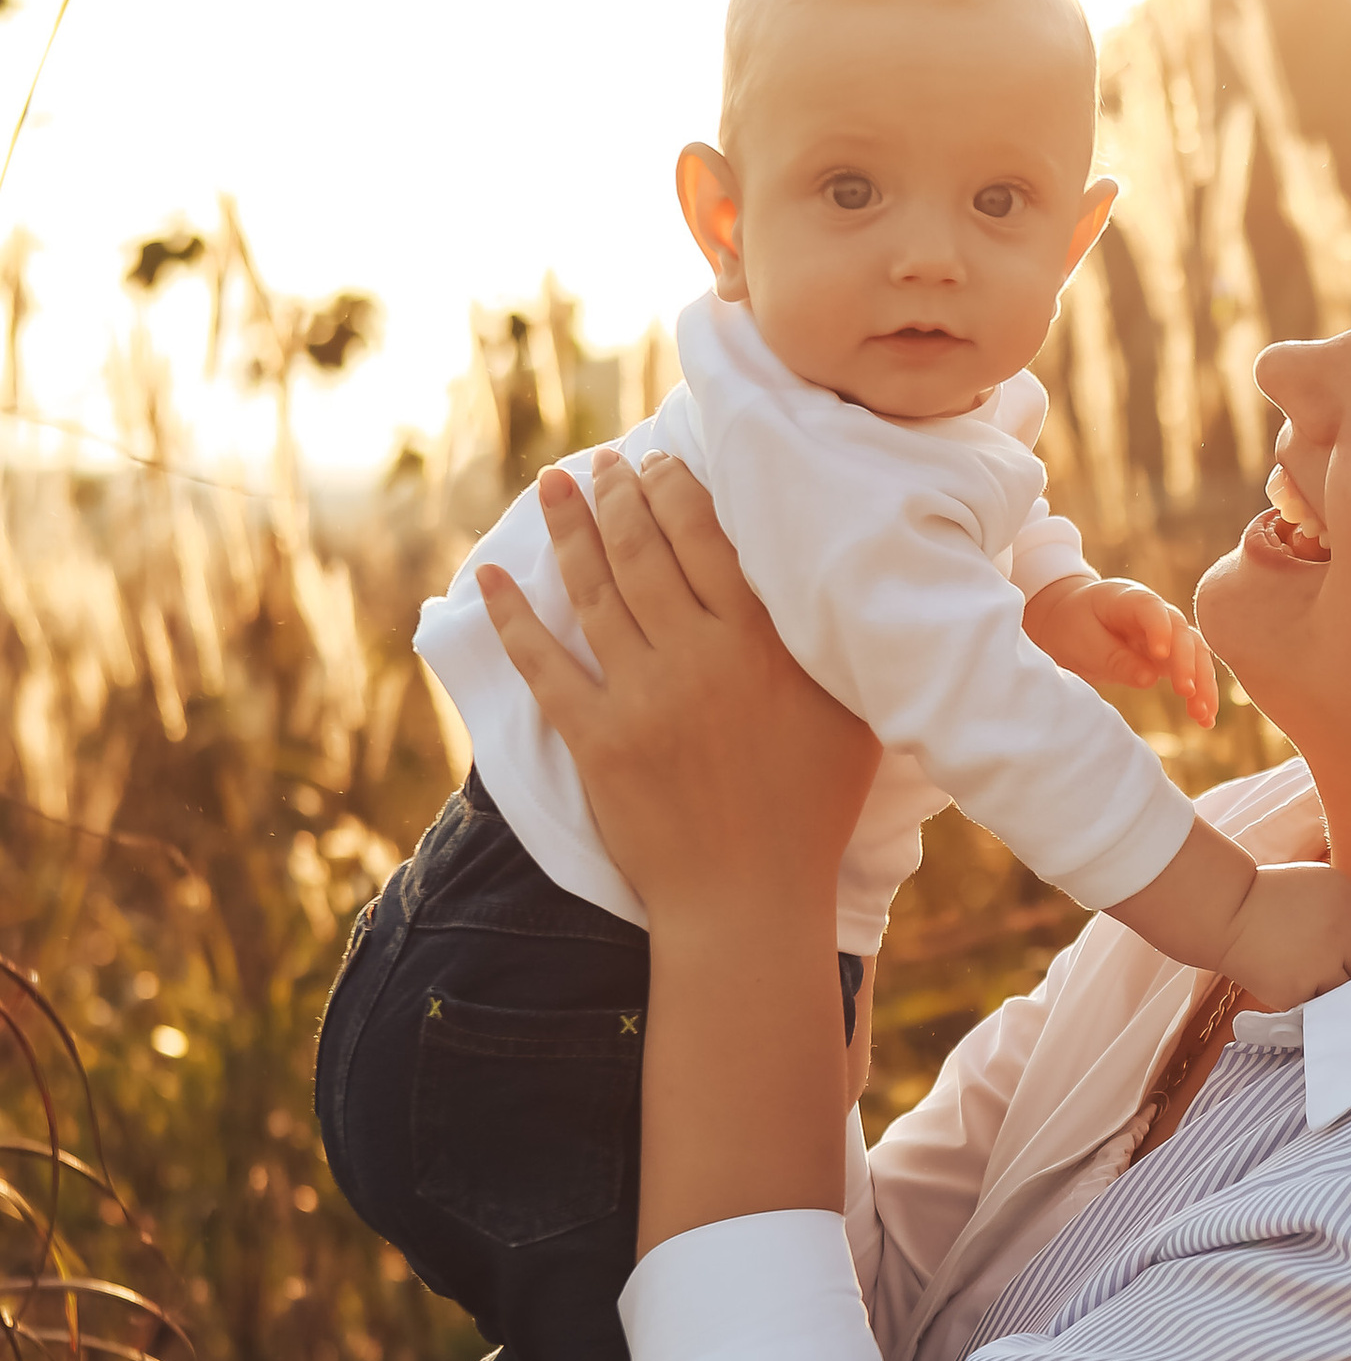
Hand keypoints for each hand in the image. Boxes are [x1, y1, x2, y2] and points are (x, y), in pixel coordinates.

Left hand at [478, 447, 879, 935]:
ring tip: (556, 485)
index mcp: (763, 645)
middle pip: (644, 550)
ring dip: (570, 530)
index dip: (675, 489)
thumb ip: (829, 642)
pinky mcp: (595, 741)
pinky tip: (490, 575)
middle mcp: (698, 658)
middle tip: (604, 463)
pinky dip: (512, 616)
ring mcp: (640, 698)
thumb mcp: (851, 713)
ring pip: (594, 591)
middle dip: (619, 495)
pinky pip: (543, 665)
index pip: (706, 537)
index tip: (660, 462)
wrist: (748, 898)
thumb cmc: (814, 807)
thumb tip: (823, 575)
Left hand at [1023, 573, 1219, 727]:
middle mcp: (1156, 614)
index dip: (1160, 630)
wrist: (1068, 622)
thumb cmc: (1072, 626)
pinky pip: (1192, 672)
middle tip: (1187, 692)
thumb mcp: (1083, 642)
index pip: (1152, 610)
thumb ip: (1115, 658)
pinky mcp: (1170, 657)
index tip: (1160, 655)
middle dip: (1187, 663)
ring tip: (1203, 715)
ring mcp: (1167, 635)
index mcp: (1128, 599)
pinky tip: (1205, 719)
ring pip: (1196, 654)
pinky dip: (1200, 694)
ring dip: (1202, 684)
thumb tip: (1150, 679)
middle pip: (1182, 634)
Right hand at [1213, 859, 1350, 1005]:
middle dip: (1347, 961)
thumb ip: (1346, 906)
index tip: (1343, 940)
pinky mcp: (1300, 991)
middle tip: (1319, 957)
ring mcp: (1322, 964)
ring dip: (1329, 983)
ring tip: (1303, 970)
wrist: (1224, 914)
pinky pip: (1317, 1003)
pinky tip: (1288, 979)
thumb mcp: (1316, 882)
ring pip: (1346, 988)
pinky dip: (1306, 996)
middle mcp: (1341, 931)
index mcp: (1347, 897)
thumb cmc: (1266, 897)